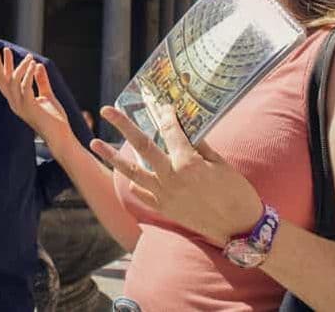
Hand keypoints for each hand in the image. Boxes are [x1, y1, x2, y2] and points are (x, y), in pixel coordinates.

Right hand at [0, 47, 73, 149]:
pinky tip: (33, 64)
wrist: (60, 136)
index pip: (5, 81)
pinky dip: (28, 74)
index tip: (2, 51)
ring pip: (13, 81)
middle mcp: (14, 103)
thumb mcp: (47, 95)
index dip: (2, 66)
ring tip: (29, 56)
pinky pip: (25, 87)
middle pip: (1, 80)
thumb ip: (41, 80)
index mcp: (17, 101)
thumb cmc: (54, 119)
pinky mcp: (30, 107)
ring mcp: (20, 106)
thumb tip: (38, 65)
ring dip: (20, 67)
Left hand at [90, 103, 262, 246]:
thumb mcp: (222, 164)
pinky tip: (127, 174)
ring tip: (94, 142)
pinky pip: (141, 192)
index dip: (165, 115)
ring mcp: (164, 195)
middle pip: (142, 145)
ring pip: (131, 171)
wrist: (240, 230)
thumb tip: (186, 129)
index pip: (171, 131)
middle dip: (123, 125)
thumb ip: (200, 146)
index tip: (160, 104)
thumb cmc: (237, 194)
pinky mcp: (163, 208)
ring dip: (111, 156)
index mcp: (188, 163)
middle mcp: (171, 178)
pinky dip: (133, 182)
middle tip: (107, 110)